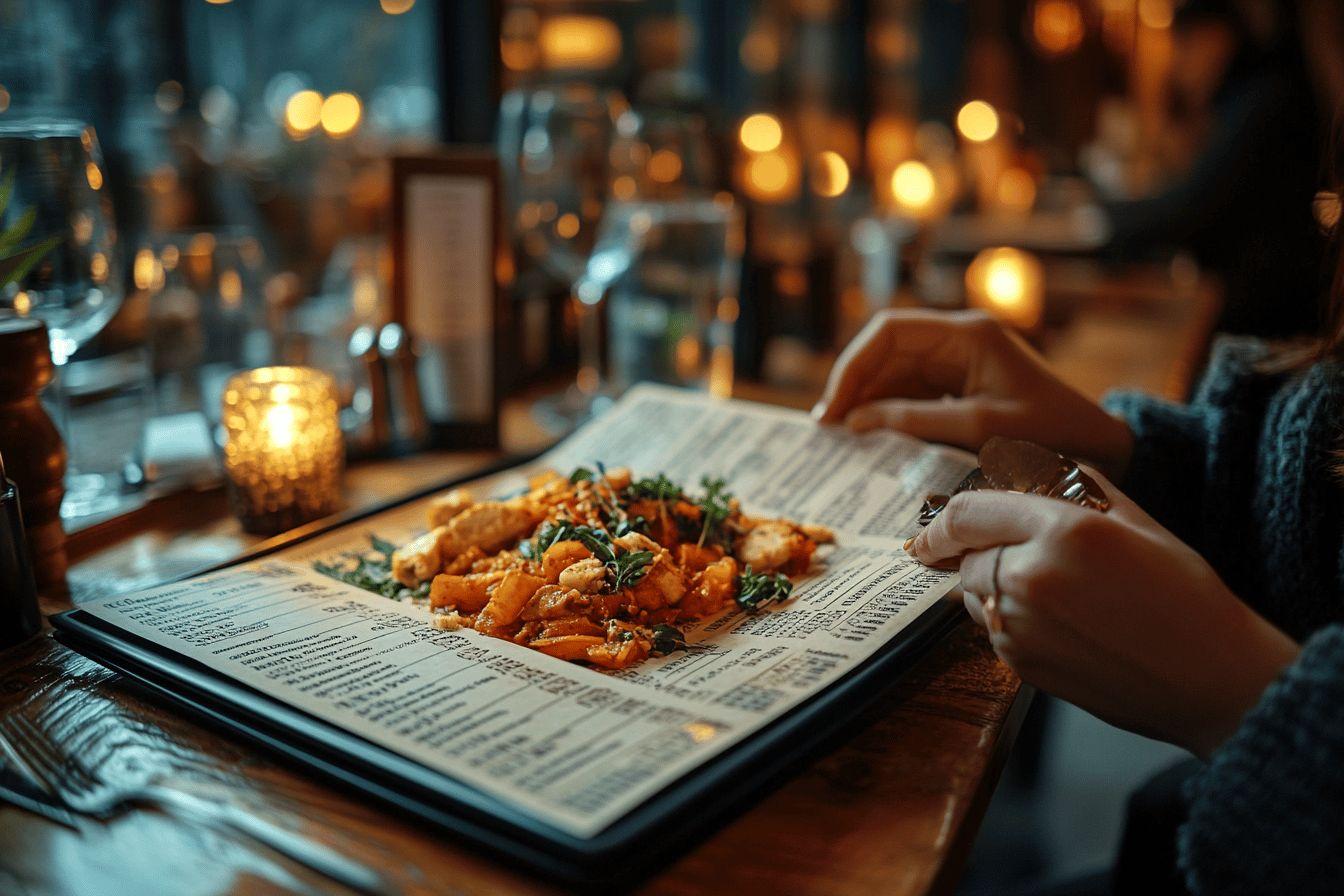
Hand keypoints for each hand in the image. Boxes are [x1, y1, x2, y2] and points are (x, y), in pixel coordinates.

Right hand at [813, 309, 1133, 478]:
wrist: (1101, 448)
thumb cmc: (1051, 434)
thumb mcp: (980, 428)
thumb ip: (915, 420)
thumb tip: (857, 422)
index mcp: (968, 334)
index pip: (890, 331)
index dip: (854, 365)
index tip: (834, 407)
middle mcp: (959, 340)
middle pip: (886, 350)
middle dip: (854, 385)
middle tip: (828, 427)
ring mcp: (960, 362)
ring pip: (894, 372)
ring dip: (867, 400)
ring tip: (842, 437)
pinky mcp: (961, 386)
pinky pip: (911, 392)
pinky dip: (887, 412)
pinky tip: (871, 437)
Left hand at [909, 472, 1299, 758]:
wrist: (1212, 678)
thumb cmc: (1183, 594)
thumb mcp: (1134, 520)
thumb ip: (1070, 486)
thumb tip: (1022, 469)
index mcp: (1061, 531)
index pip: (968, 514)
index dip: (940, 523)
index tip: (925, 533)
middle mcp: (1030, 578)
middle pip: (969, 556)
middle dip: (986, 552)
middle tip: (1030, 556)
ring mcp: (1021, 627)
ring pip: (975, 595)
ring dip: (995, 586)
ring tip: (1060, 593)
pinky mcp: (1022, 667)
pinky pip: (993, 630)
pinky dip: (1010, 620)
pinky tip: (1064, 623)